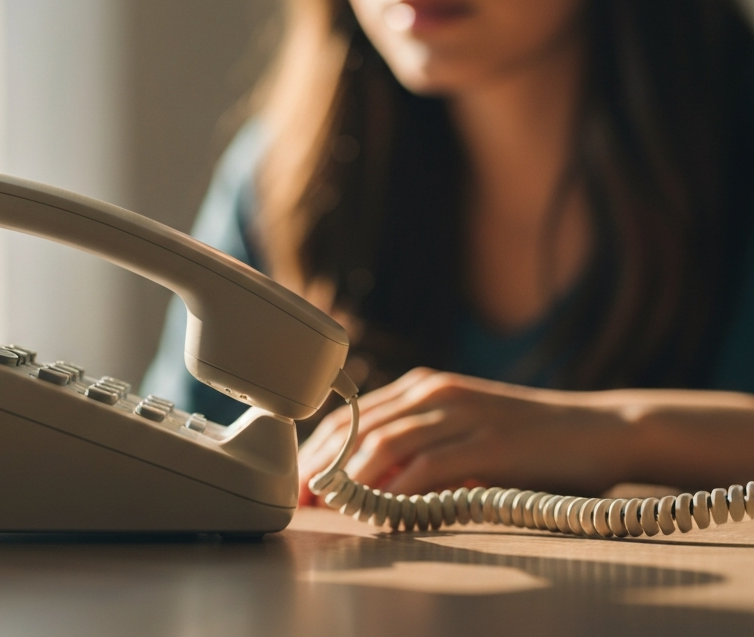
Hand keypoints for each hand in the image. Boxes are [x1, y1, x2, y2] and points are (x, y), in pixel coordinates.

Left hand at [297, 367, 630, 504]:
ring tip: (328, 506)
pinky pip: (431, 466)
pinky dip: (401, 490)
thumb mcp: (463, 430)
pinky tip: (382, 512)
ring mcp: (462, 414)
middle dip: (325, 464)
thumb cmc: (528, 439)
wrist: (598, 429)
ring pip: (387, 443)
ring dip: (351, 477)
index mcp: (425, 386)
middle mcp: (436, 391)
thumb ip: (422, 445)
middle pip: (360, 427)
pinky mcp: (489, 443)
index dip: (321, 448)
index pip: (355, 415)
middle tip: (302, 499)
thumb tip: (370, 479)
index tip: (300, 481)